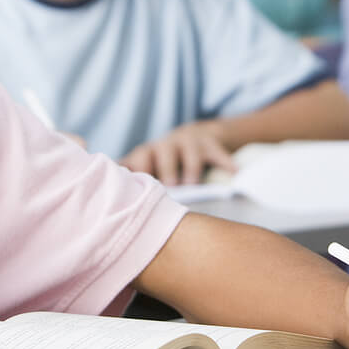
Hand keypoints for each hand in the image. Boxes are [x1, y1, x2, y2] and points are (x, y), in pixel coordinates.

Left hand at [121, 121, 237, 184]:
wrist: (197, 137)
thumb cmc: (166, 166)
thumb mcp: (149, 171)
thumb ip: (135, 186)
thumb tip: (114, 212)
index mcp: (146, 154)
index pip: (135, 160)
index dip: (132, 171)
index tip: (128, 188)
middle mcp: (165, 145)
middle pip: (161, 151)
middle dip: (162, 168)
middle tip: (165, 188)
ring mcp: (189, 141)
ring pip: (189, 151)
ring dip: (190, 168)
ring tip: (192, 186)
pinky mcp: (210, 142)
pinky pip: (218, 152)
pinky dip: (226, 162)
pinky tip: (234, 173)